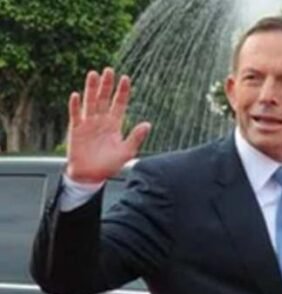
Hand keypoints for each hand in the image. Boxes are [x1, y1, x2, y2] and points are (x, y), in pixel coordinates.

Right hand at [66, 68, 150, 182]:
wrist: (91, 176)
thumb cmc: (109, 165)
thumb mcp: (127, 152)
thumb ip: (136, 137)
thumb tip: (148, 124)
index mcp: (114, 124)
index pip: (119, 104)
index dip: (122, 91)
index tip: (125, 78)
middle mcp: (101, 120)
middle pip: (104, 98)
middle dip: (107, 85)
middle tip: (109, 70)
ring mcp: (88, 123)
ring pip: (90, 102)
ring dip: (91, 88)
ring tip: (94, 74)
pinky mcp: (76, 129)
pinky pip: (75, 115)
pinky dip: (75, 105)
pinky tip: (76, 95)